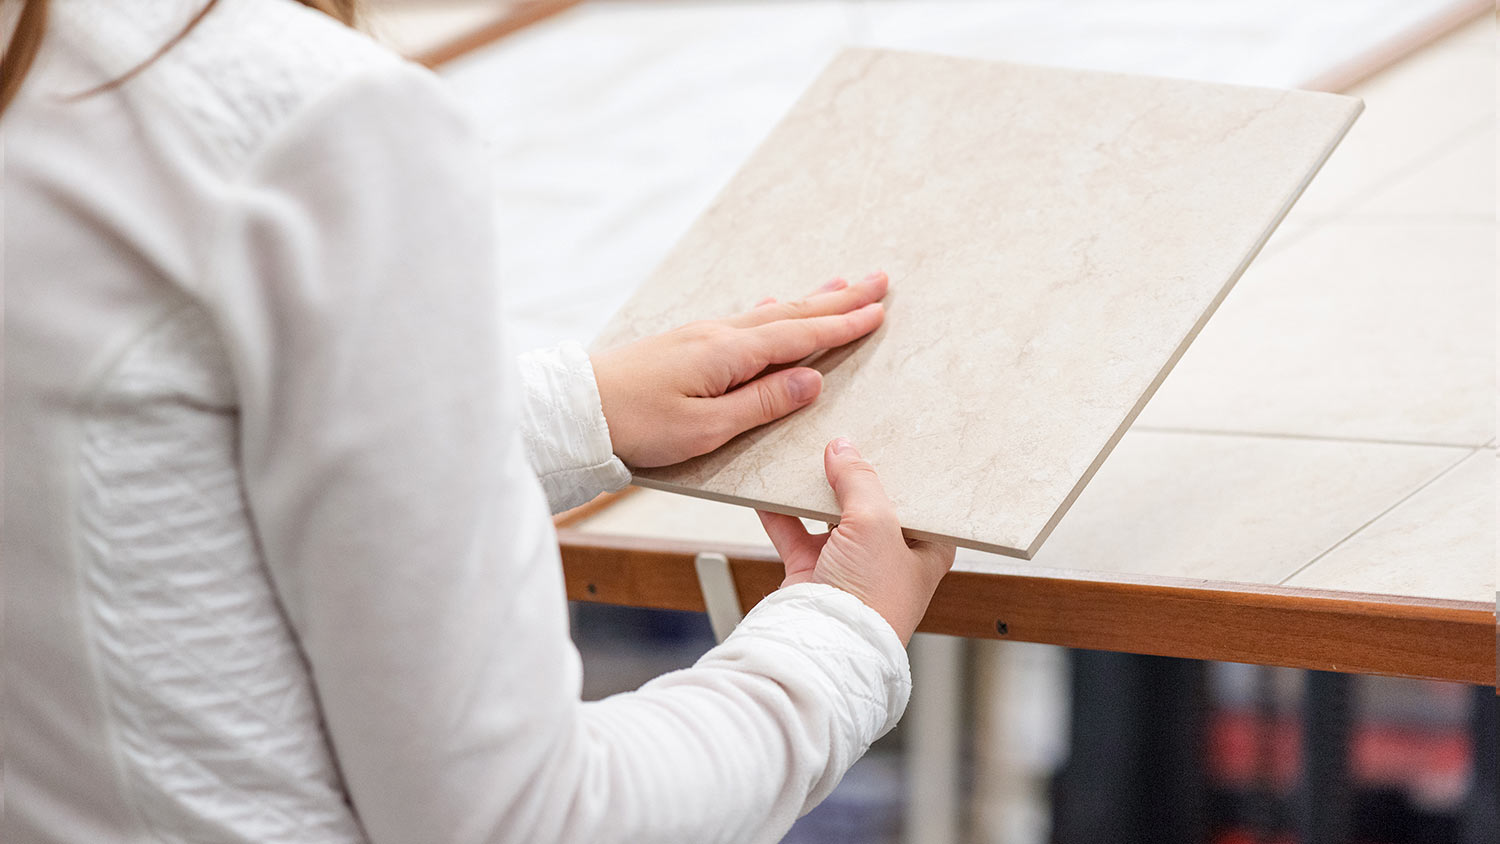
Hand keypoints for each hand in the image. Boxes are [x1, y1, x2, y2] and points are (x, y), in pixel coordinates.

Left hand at [591, 273, 887, 467]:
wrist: (576, 411)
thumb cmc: (636, 426)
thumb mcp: (706, 428)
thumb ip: (762, 403)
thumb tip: (812, 380)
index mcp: (728, 354)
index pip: (800, 335)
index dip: (843, 325)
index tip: (879, 310)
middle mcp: (718, 335)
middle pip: (792, 313)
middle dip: (839, 299)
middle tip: (879, 280)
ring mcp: (701, 336)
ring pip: (771, 313)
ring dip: (811, 300)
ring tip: (841, 285)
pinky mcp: (687, 345)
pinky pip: (747, 320)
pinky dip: (775, 311)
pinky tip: (774, 306)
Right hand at [757, 438, 955, 644]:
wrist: (824, 644)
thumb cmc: (870, 598)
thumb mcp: (876, 522)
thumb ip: (859, 479)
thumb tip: (843, 449)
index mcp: (924, 551)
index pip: (919, 505)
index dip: (904, 478)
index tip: (887, 448)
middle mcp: (887, 560)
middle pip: (870, 507)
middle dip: (853, 479)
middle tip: (840, 446)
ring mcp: (848, 567)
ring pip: (829, 519)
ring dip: (814, 493)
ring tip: (804, 461)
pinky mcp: (812, 574)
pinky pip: (794, 533)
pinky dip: (780, 513)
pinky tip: (769, 490)